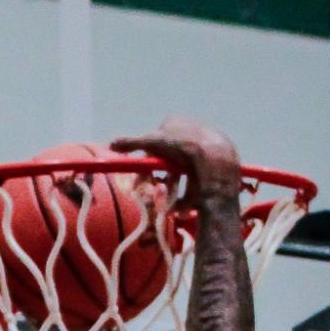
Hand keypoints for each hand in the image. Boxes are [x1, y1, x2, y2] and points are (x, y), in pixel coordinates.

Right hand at [111, 118, 240, 203]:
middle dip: (162, 179)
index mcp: (177, 124)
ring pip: (185, 174)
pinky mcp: (218, 166)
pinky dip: (191, 195)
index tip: (144, 179)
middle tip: (157, 193)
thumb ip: (132, 143)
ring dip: (175, 190)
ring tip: (172, 205)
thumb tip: (112, 144)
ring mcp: (207, 149)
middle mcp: (192, 133)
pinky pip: (199, 182)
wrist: (215, 160)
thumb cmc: (183, 148)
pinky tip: (186, 206)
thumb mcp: (153, 143)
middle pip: (170, 161)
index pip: (156, 145)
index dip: (148, 163)